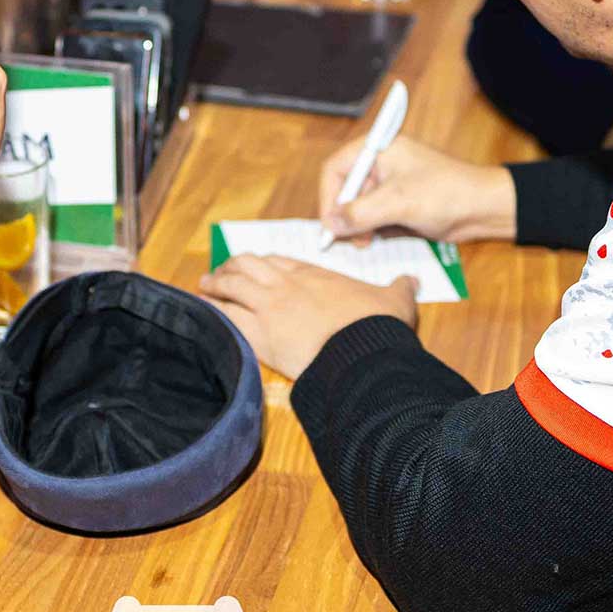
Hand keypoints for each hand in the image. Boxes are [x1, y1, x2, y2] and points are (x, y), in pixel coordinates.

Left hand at [199, 255, 416, 378]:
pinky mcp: (258, 334)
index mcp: (313, 274)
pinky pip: (224, 318)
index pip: (278, 259)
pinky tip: (199, 313)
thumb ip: (400, 287)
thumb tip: (412, 280)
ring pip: (230, 286)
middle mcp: (286, 285)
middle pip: (247, 266)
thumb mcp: (394, 299)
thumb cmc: (376, 325)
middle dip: (231, 268)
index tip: (253, 265)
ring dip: (214, 286)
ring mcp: (269, 307)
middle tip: (221, 274)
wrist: (362, 352)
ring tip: (204, 288)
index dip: (262, 261)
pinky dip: (209, 313)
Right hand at [318, 135, 516, 242]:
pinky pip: (376, 218)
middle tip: (351, 239)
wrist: (484, 208)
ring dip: (361, 227)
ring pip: (359, 208)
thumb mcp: (397, 203)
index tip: (330, 225)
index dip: (328, 198)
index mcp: (379, 150)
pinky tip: (385, 238)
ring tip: (370, 242)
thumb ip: (360, 213)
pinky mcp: (400, 204)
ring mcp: (391, 185)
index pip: (336, 169)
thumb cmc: (446, 194)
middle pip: (346, 191)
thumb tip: (330, 224)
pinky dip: (376, 231)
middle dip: (346, 217)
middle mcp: (382, 164)